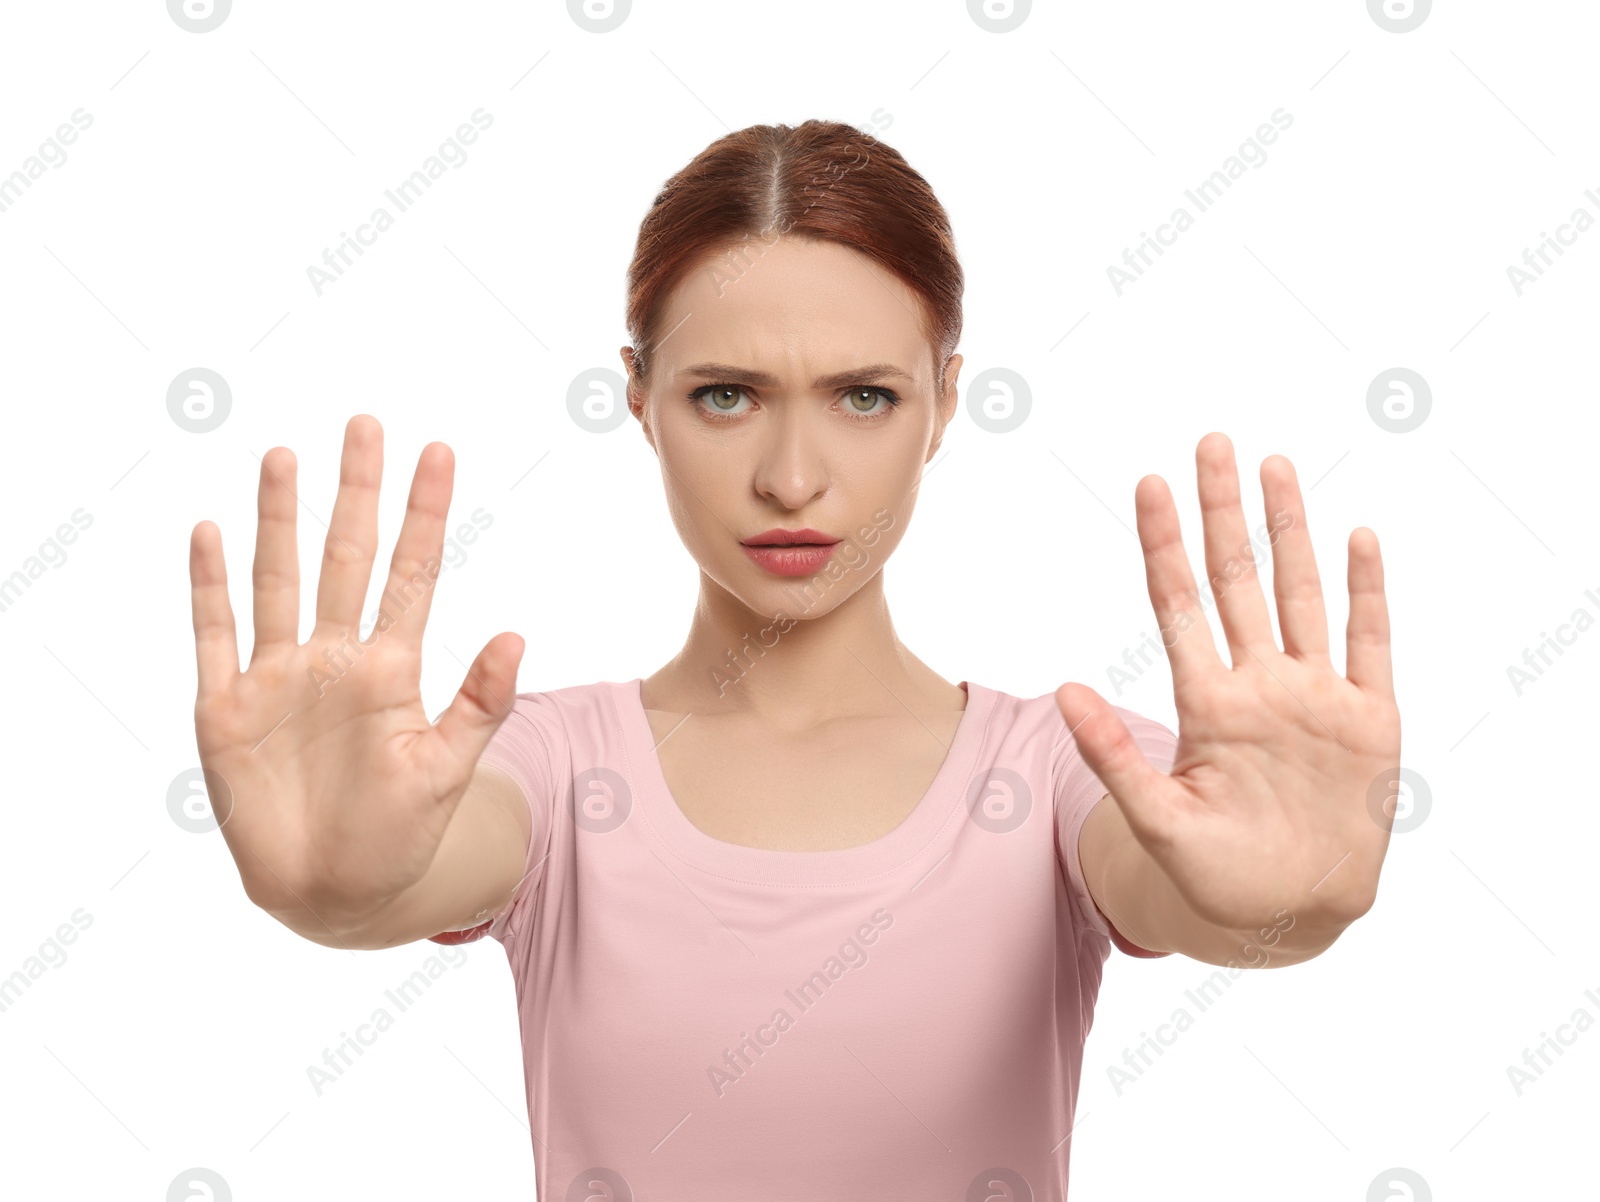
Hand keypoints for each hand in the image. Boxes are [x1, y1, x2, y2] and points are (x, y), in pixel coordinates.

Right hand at [188, 415, 523, 936]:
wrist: (334, 893)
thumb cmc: (399, 834)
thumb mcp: (446, 770)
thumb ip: (478, 704)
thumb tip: (520, 636)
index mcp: (390, 669)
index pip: (411, 572)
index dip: (425, 514)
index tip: (440, 452)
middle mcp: (334, 659)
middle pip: (345, 557)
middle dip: (355, 493)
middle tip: (366, 425)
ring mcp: (279, 679)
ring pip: (279, 581)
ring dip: (279, 520)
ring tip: (283, 456)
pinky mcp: (228, 711)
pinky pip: (215, 636)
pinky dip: (209, 587)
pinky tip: (209, 532)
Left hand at [1054, 432, 1399, 936]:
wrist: (1286, 915)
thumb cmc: (1214, 874)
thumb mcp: (1157, 820)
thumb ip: (1114, 756)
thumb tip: (1062, 690)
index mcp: (1207, 704)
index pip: (1179, 605)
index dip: (1164, 546)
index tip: (1147, 485)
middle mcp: (1258, 686)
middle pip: (1237, 580)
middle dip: (1224, 513)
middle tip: (1212, 443)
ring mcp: (1314, 698)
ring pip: (1300, 596)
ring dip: (1291, 533)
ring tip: (1275, 467)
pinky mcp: (1368, 722)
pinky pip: (1369, 644)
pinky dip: (1367, 593)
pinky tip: (1358, 538)